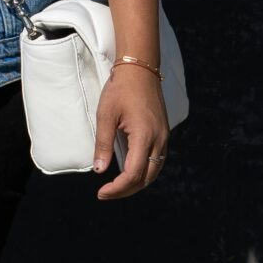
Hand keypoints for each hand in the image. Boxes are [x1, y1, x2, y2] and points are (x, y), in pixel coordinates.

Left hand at [92, 64, 168, 198]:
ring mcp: (164, 137)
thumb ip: (103, 144)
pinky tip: (130, 171)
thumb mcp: (106, 115)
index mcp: (144, 137)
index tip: (101, 192)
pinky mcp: (163, 133)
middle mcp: (159, 140)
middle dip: (126, 190)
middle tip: (106, 193)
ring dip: (137, 183)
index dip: (117, 188)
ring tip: (117, 186)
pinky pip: (157, 161)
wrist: (140, 70)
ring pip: (154, 171)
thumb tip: (99, 170)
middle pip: (146, 178)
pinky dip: (144, 171)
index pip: (133, 174)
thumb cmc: (121, 90)